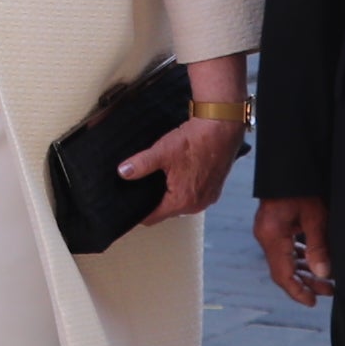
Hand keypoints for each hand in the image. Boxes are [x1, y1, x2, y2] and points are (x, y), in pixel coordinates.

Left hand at [118, 115, 245, 225]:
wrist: (221, 127)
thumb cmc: (195, 140)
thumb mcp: (162, 152)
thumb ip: (141, 164)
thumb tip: (123, 172)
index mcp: (183, 201)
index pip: (153, 218)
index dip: (139, 212)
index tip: (129, 206)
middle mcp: (197, 204)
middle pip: (167, 211)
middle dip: (154, 201)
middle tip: (141, 187)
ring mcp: (208, 197)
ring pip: (181, 202)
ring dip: (170, 194)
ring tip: (159, 178)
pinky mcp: (214, 188)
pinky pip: (193, 195)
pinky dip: (184, 188)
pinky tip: (178, 174)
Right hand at [253, 195, 333, 305]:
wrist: (289, 162)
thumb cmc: (301, 185)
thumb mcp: (315, 217)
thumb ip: (318, 248)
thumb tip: (323, 274)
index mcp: (272, 235)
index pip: (282, 274)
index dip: (298, 291)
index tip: (313, 302)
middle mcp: (265, 235)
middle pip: (283, 269)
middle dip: (305, 283)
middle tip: (328, 290)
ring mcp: (267, 230)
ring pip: (285, 259)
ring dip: (304, 270)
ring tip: (326, 278)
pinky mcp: (272, 225)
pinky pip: (285, 247)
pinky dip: (299, 256)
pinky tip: (315, 259)